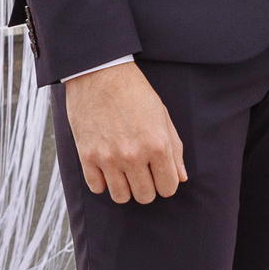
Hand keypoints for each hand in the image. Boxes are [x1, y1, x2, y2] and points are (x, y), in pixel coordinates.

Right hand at [63, 62, 187, 203]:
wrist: (99, 72)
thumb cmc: (134, 91)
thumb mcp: (162, 115)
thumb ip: (175, 149)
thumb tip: (181, 177)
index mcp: (157, 145)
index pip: (168, 188)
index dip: (166, 183)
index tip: (160, 174)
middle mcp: (133, 155)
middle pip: (145, 196)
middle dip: (147, 187)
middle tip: (142, 171)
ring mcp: (108, 157)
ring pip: (121, 196)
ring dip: (125, 187)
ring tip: (124, 171)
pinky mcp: (87, 155)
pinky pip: (97, 187)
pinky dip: (103, 182)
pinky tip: (106, 167)